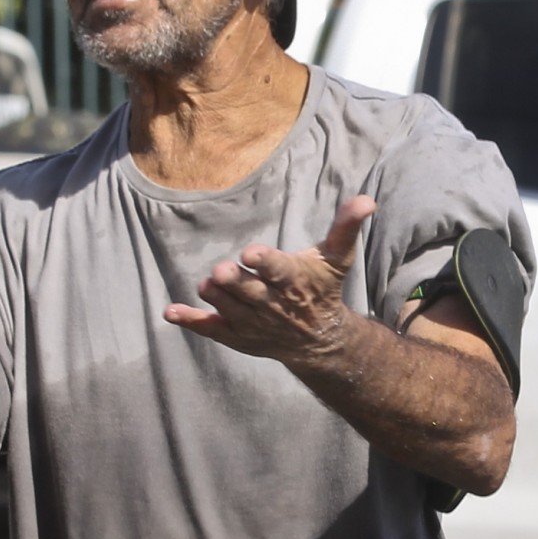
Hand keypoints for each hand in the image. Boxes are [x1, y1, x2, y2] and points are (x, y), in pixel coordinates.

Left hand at [164, 196, 374, 365]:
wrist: (317, 339)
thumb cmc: (322, 289)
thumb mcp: (336, 258)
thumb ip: (346, 227)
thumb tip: (367, 199)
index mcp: (294, 281)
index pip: (279, 270)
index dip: (265, 262)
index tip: (251, 253)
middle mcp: (272, 304)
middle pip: (250, 292)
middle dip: (236, 282)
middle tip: (221, 271)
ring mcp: (252, 323)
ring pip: (229, 308)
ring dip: (216, 297)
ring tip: (209, 283)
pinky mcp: (236, 335)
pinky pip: (210, 329)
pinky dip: (191, 321)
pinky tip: (170, 312)